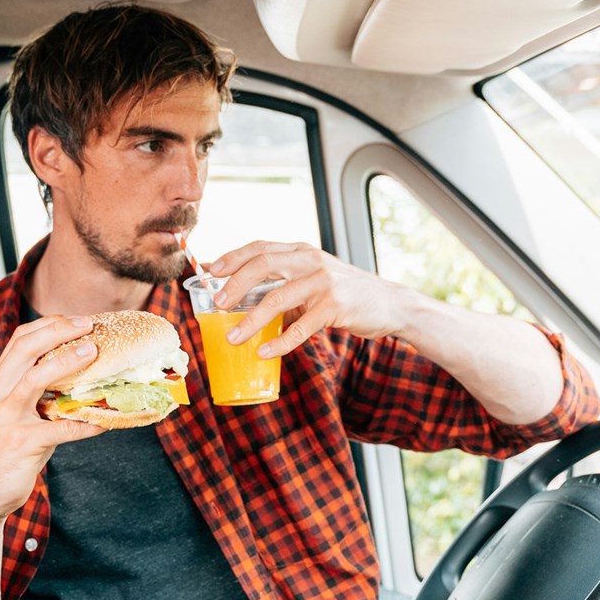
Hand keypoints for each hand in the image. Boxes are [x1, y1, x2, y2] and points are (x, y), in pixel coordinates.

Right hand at [0, 315, 103, 525]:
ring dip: (66, 363)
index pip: (20, 341)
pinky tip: (106, 420)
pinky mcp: (21, 443)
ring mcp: (7, 418)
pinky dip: (85, 423)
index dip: (49, 325)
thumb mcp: (16, 415)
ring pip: (35, 379)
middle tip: (89, 324)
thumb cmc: (6, 452)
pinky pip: (60, 429)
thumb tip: (83, 378)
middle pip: (25, 349)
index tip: (77, 320)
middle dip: (58, 331)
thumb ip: (40, 395)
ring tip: (92, 352)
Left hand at [208, 242, 406, 355]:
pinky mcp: (336, 307)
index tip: (209, 270)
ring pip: (278, 298)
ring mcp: (324, 282)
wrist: (389, 304)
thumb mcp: (314, 280)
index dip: (232, 257)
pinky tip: (265, 352)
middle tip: (217, 304)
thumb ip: (283, 284)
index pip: (260, 247)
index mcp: (302, 250)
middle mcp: (311, 260)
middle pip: (264, 265)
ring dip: (251, 320)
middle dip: (235, 284)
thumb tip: (240, 298)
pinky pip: (301, 327)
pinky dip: (280, 342)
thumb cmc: (345, 294)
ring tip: (233, 337)